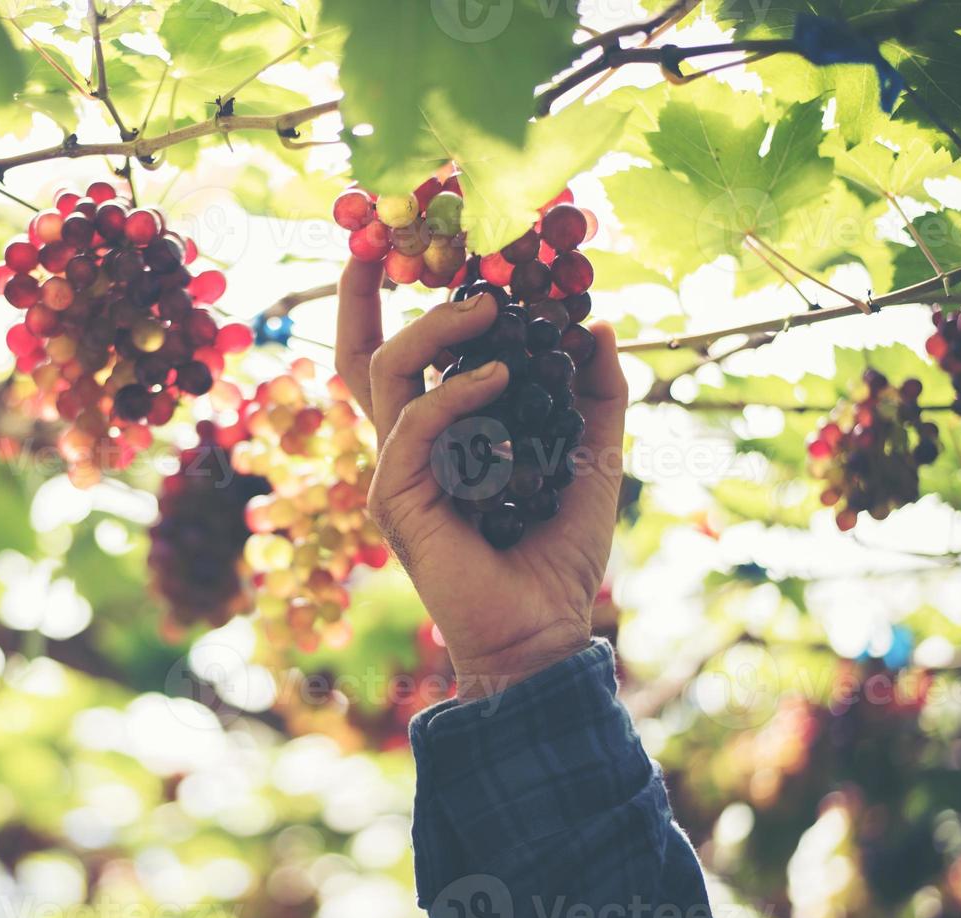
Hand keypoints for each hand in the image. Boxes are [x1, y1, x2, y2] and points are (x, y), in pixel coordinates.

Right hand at [336, 259, 628, 698]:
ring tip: (489, 307)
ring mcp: (397, 472)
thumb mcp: (590, 456)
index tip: (401, 247)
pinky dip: (456, 393)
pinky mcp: (399, 499)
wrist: (545, 627)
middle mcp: (407, 446)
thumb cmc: (556, 548)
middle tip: (408, 252)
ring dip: (434, 331)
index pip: (396, 359)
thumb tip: (599, 325)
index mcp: (439, 433)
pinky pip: (415, 427)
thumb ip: (594, 394)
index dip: (387, 303)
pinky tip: (500, 376)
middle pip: (361, 358)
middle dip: (364, 297)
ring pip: (385, 375)